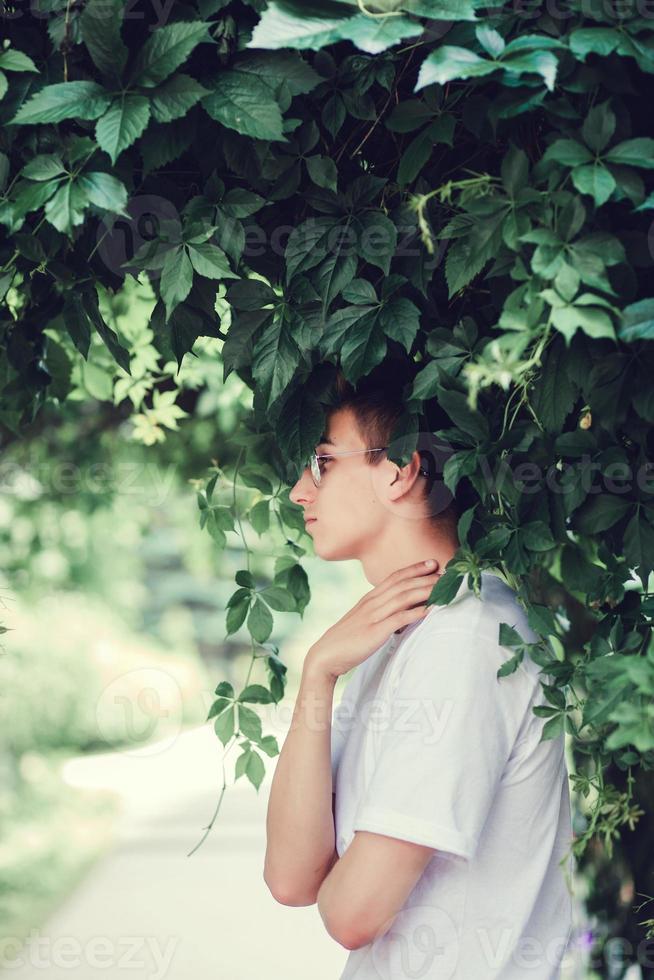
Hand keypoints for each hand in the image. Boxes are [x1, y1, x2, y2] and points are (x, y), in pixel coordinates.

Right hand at [306, 560, 441, 679]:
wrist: (325, 656)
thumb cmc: (345, 641)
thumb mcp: (363, 621)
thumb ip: (379, 614)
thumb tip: (400, 612)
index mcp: (369, 599)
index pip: (394, 577)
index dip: (414, 569)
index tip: (432, 563)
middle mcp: (371, 603)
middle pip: (402, 584)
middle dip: (425, 576)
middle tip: (446, 571)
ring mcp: (373, 616)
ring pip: (403, 597)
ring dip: (425, 590)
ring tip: (443, 587)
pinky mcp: (374, 632)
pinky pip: (398, 618)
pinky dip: (415, 613)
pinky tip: (430, 611)